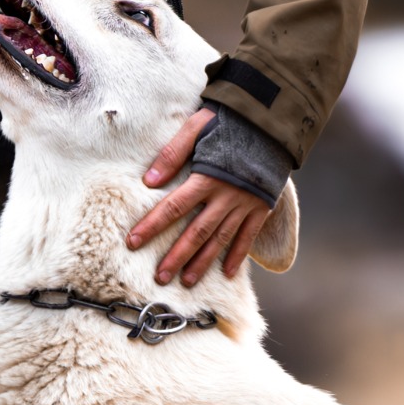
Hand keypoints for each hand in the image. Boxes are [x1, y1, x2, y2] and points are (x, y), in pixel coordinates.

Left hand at [127, 108, 273, 285]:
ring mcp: (245, 204)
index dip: (151, 226)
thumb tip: (149, 181)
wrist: (270, 122)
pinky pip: (248, 237)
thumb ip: (172, 153)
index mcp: (206, 177)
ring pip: (220, 240)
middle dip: (176, 257)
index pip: (172, 207)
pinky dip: (237, 255)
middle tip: (160, 277)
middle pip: (196, 233)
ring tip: (187, 281)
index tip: (133, 242)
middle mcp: (225, 196)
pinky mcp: (261, 207)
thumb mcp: (196, 127)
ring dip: (202, 262)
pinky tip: (226, 273)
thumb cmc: (228, 122)